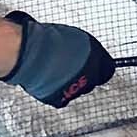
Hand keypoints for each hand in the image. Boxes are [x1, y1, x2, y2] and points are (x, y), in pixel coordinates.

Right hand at [0, 12, 114, 107]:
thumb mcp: (73, 37)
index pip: (108, 68)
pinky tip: (48, 80)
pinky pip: (62, 97)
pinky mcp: (60, 100)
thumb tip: (83, 52)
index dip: (100, 66)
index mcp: (96, 58)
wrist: (27, 53)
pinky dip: (56, 90)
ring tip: (54, 71)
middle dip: (84, 75)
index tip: (96, 66)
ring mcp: (75, 89)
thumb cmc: (45, 40)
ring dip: (69, 82)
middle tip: (69, 66)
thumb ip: (83, 49)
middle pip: (92, 80)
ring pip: (77, 89)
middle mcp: (89, 75)